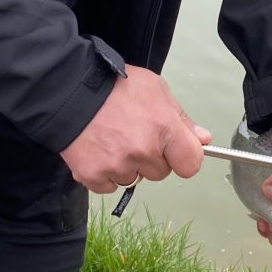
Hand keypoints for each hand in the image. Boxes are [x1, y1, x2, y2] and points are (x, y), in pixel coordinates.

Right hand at [60, 65, 210, 193]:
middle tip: (133, 134)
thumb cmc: (114, 86)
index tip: (175, 152)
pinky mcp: (94, 176)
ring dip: (127, 166)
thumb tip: (202, 139)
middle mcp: (143, 152)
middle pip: (160, 173)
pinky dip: (104, 173)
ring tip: (112, 138)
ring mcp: (118, 167)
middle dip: (151, 158)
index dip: (184, 157)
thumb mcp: (155, 89)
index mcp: (164, 129)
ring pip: (134, 179)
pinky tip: (98, 150)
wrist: (68, 91)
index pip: (191, 164)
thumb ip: (181, 118)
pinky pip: (109, 186)